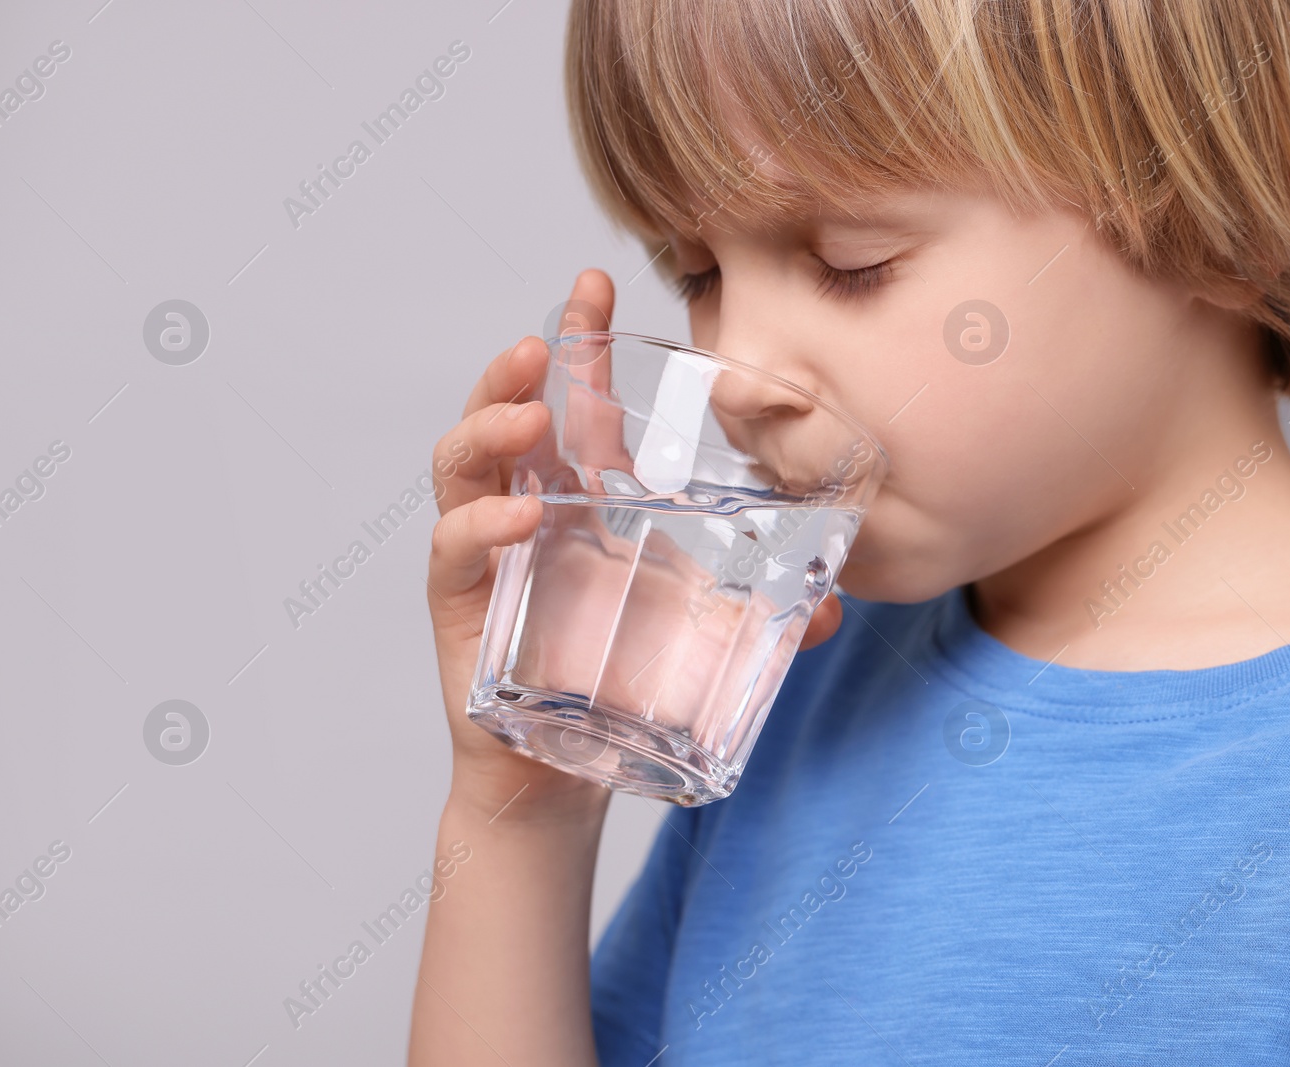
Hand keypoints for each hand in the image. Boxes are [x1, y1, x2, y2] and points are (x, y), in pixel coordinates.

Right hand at [425, 269, 843, 818]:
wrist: (566, 777)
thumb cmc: (622, 689)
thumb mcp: (703, 640)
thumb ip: (765, 617)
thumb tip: (837, 606)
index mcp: (585, 503)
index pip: (578, 405)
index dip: (582, 342)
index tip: (596, 281)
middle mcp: (529, 515)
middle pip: (507, 415)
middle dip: (517, 368)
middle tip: (546, 339)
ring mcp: (488, 557)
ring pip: (461, 468)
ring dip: (487, 428)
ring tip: (528, 415)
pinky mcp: (463, 609)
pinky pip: (452, 553)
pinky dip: (476, 529)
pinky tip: (513, 521)